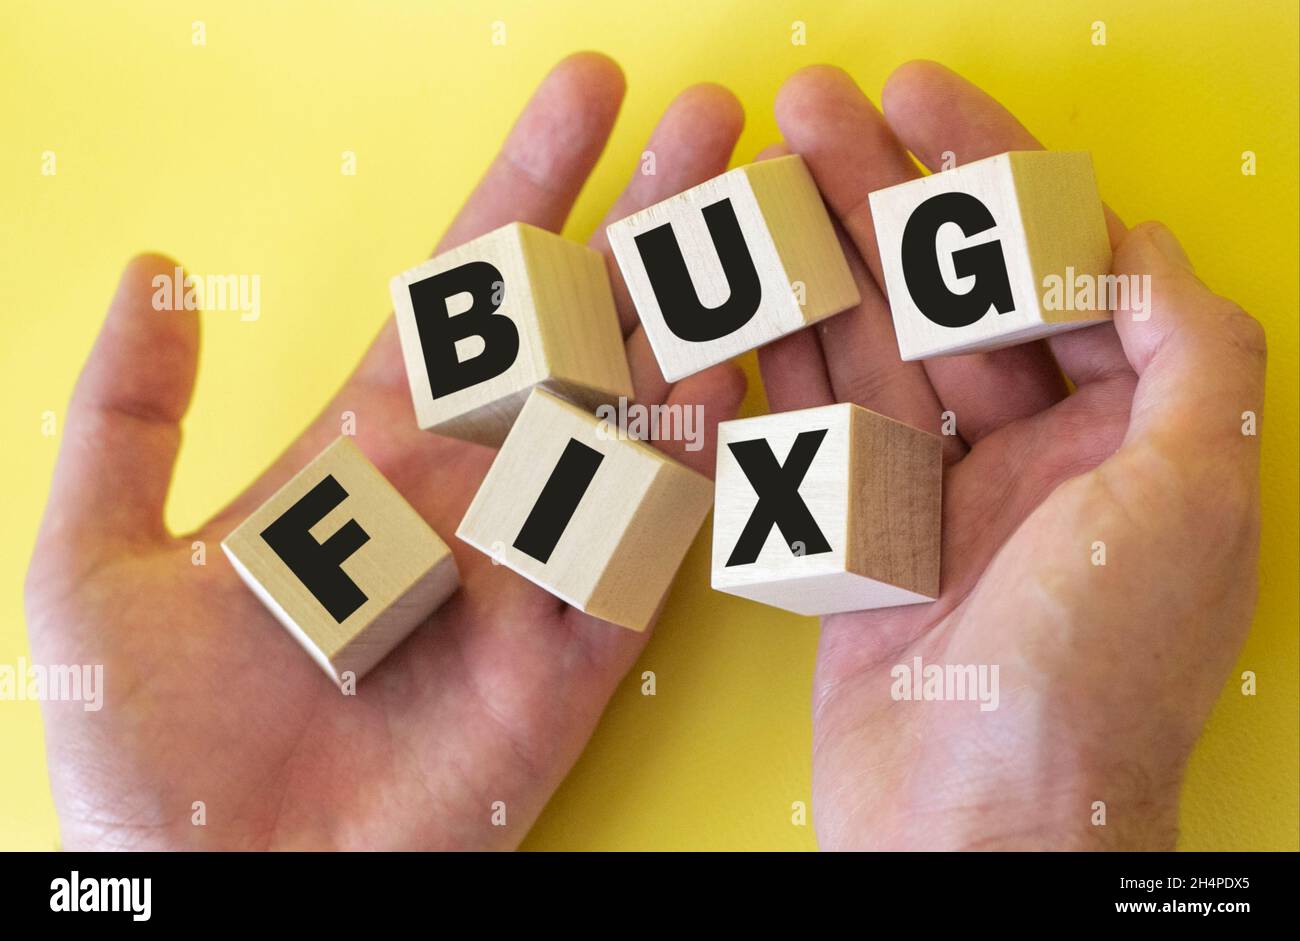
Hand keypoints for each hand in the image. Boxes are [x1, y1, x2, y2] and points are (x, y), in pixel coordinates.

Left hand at [24, 53, 746, 849]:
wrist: (223, 894)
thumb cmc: (148, 748)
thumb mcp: (95, 555)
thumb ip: (129, 409)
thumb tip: (157, 268)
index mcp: (373, 445)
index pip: (471, 285)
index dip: (530, 179)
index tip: (591, 88)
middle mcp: (474, 485)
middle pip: (580, 324)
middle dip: (648, 217)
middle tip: (718, 120)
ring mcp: (535, 560)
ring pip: (634, 409)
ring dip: (693, 309)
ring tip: (755, 211)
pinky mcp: (577, 650)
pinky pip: (646, 534)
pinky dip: (694, 449)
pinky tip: (732, 361)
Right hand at [758, 62, 1265, 848]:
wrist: (976, 825)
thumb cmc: (1091, 677)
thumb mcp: (1190, 499)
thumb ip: (1190, 356)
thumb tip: (1146, 245)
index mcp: (1124, 436)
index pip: (1056, 265)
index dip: (991, 171)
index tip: (925, 101)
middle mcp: (1034, 456)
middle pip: (950, 292)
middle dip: (884, 193)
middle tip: (814, 111)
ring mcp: (940, 494)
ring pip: (874, 347)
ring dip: (824, 258)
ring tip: (764, 174)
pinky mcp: (860, 537)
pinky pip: (817, 427)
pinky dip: (782, 360)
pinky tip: (746, 294)